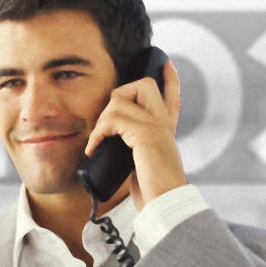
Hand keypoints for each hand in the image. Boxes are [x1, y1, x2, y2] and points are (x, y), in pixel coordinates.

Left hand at [85, 60, 183, 209]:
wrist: (165, 204)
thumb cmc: (153, 190)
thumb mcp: (143, 163)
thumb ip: (135, 147)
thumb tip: (111, 144)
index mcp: (167, 129)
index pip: (171, 95)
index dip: (169, 77)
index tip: (164, 62)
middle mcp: (164, 123)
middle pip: (144, 84)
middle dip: (118, 95)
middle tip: (107, 125)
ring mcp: (156, 126)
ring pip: (121, 99)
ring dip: (102, 121)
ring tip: (97, 143)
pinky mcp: (146, 135)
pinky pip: (114, 119)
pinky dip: (98, 133)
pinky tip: (94, 149)